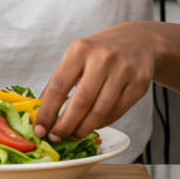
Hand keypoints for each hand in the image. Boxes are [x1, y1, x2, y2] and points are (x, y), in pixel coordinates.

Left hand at [33, 22, 155, 141]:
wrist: (139, 41)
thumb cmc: (101, 52)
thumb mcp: (77, 56)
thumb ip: (59, 82)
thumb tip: (41, 114)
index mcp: (80, 50)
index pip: (58, 86)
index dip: (47, 112)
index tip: (39, 129)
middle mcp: (103, 58)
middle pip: (81, 102)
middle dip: (65, 126)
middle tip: (56, 137)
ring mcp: (124, 70)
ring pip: (100, 111)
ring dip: (84, 129)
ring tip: (74, 134)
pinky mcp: (139, 83)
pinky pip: (117, 112)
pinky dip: (102, 123)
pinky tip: (93, 125)